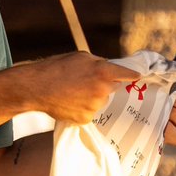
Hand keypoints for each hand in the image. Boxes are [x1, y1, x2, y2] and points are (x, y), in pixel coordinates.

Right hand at [23, 52, 138, 122]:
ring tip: (73, 91)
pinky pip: (89, 112)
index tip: (138, 77)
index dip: (133, 75)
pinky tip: (70, 102)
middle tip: (84, 81)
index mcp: (103, 72)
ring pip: (99, 101)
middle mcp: (102, 90)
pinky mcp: (86, 118)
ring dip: (91, 97)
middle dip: (103, 85)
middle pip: (111, 88)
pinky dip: (82, 108)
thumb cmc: (57, 67)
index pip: (127, 74)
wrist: (37, 87)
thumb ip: (99, 63)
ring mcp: (94, 106)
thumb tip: (108, 69)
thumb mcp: (81, 57)